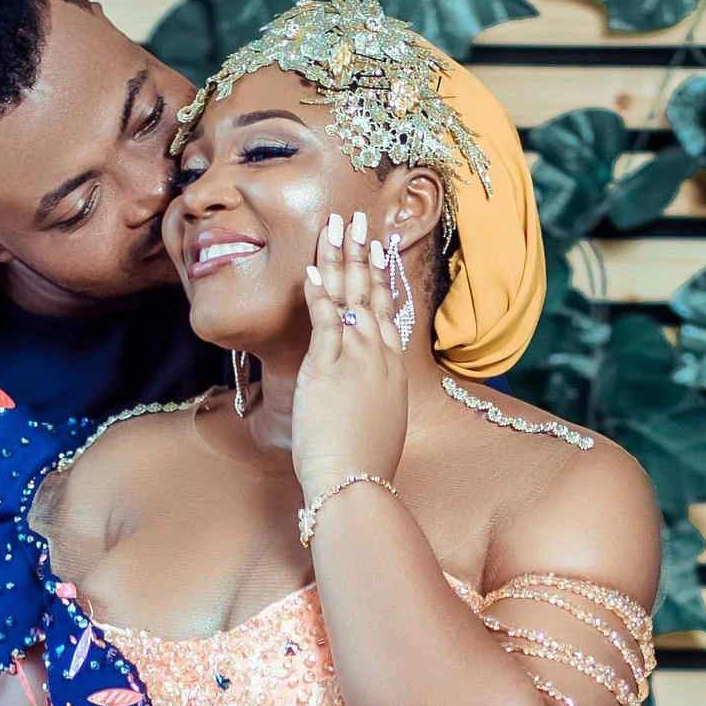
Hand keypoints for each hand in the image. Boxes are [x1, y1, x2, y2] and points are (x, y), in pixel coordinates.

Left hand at [292, 207, 410, 517]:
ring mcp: (355, 359)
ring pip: (349, 296)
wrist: (355, 486)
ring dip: (341, 256)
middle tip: (359, 219)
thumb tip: (363, 405)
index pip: (387, 313)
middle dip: (363, 252)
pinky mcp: (328, 367)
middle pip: (371, 294)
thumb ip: (371, 405)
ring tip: (335, 224)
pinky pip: (324, 319)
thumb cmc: (363, 470)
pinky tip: (313, 268)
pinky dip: (319, 292)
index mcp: (392, 373)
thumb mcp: (378, 430)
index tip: (378, 252)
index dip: (381, 279)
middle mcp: (379, 358)